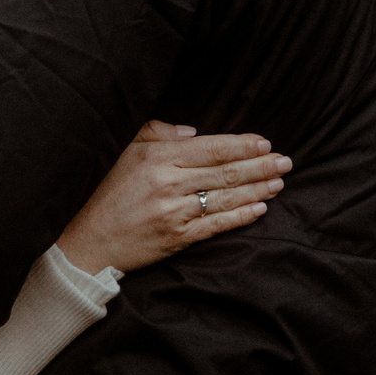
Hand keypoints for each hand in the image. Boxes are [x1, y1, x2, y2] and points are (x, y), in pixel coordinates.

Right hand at [56, 121, 288, 274]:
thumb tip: (195, 132)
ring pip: (226, 197)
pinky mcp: (177, 238)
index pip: (212, 148)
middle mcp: (169, 183)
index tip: (265, 142)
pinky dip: (241, 216)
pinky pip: (217, 225)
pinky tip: (260, 208)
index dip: (242, 145)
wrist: (89, 241)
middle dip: (261, 165)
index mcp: (158, 158)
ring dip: (258, 189)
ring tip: (279, 181)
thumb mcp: (127, 151)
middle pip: (226, 172)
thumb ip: (159, 133)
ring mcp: (174, 213)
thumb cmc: (108, 192)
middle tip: (286, 160)